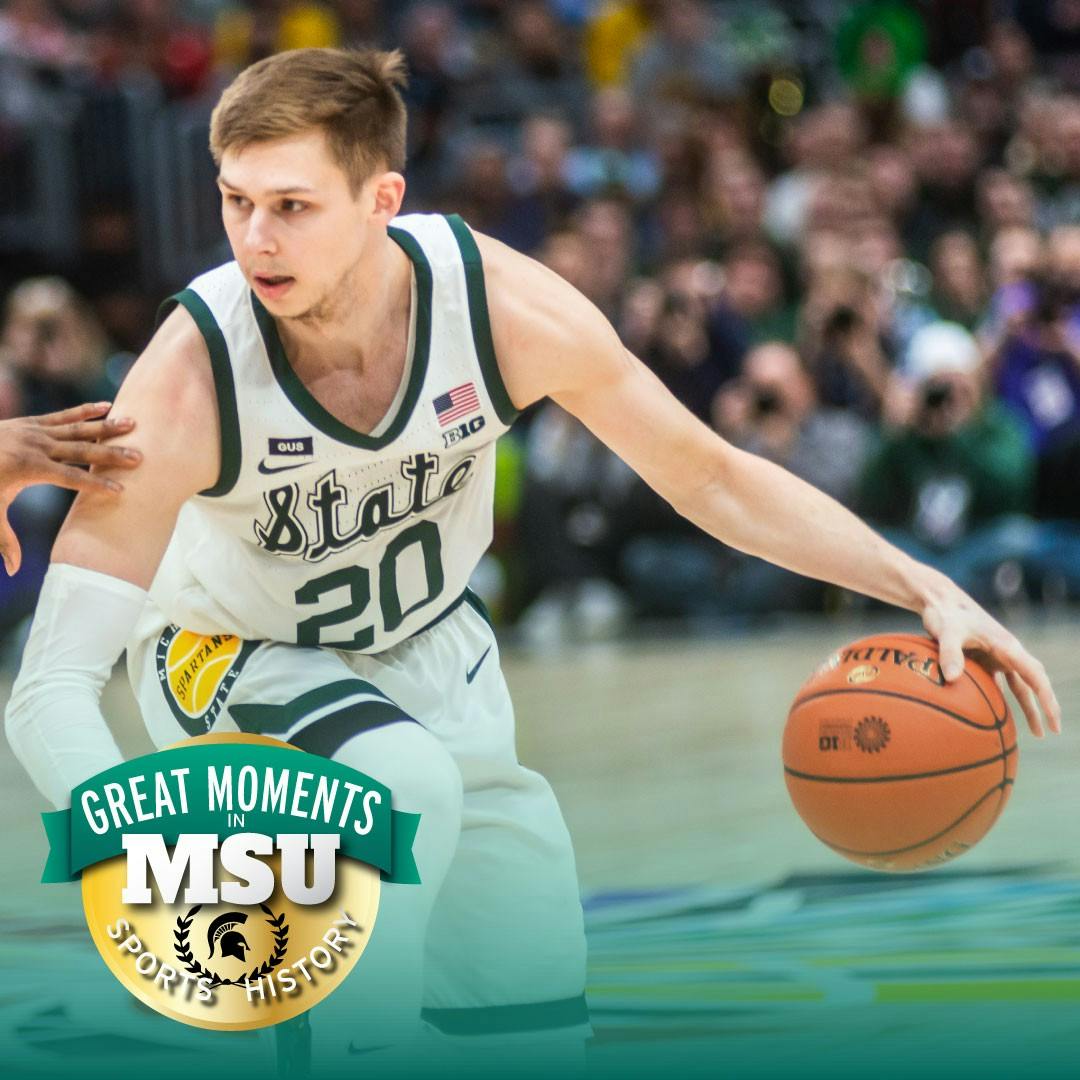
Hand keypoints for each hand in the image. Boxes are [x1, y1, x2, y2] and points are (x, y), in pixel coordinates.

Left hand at [0, 402, 139, 574]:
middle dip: (112, 454)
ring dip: (107, 427)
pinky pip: (65, 415)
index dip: (95, 484)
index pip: (70, 478)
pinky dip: (87, 411)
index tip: (120, 490)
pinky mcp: (34, 422)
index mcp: (29, 468)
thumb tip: (14, 571)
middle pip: (81, 450)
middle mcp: (36, 446)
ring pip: (78, 429)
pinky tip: (108, 406)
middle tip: (139, 457)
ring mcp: (35, 431)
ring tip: (133, 423)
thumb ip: (4, 540)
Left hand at [921, 582, 1060, 737]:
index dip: (1046, 698)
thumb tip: (951, 679)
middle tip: (1053, 730)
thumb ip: (949, 653)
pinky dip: (1002, 699)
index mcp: (1006, 645)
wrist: (938, 599)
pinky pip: (998, 682)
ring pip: (1018, 685)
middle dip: (1045, 705)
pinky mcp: (983, 657)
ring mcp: (996, 655)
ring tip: (1037, 733)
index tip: (1053, 719)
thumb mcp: (946, 631)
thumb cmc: (945, 612)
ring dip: (1028, 707)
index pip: (1034, 675)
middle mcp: (1006, 651)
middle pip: (1033, 682)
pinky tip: (1000, 715)